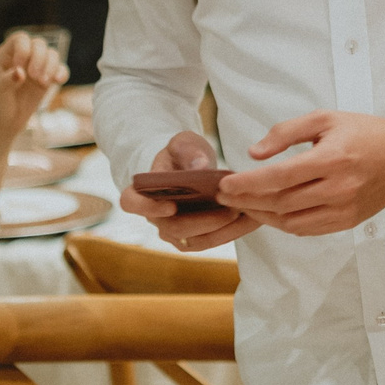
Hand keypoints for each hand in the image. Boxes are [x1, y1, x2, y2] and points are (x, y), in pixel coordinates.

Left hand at [0, 31, 67, 142]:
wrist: (1, 125)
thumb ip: (7, 81)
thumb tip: (20, 72)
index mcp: (5, 56)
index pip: (20, 39)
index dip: (24, 49)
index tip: (20, 67)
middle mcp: (22, 58)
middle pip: (39, 44)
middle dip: (40, 59)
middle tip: (35, 77)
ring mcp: (35, 68)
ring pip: (51, 54)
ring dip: (51, 66)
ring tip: (43, 83)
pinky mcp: (45, 81)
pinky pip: (59, 69)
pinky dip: (61, 73)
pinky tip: (58, 81)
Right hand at [120, 133, 258, 251]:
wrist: (190, 168)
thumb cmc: (181, 154)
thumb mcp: (184, 143)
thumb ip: (189, 152)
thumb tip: (199, 168)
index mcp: (143, 191)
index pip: (131, 203)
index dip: (147, 208)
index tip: (170, 206)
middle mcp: (155, 217)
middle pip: (173, 228)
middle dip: (204, 221)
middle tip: (231, 209)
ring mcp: (175, 232)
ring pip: (196, 241)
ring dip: (224, 230)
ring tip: (249, 214)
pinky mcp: (195, 238)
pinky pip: (212, 241)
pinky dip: (233, 232)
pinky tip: (253, 219)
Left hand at [216, 111, 384, 236]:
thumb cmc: (366, 133)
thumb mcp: (325, 119)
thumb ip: (286, 133)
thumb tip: (254, 153)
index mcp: (331, 159)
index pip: (279, 177)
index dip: (247, 184)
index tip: (225, 185)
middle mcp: (338, 188)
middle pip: (280, 202)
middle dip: (246, 201)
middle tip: (224, 197)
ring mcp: (344, 209)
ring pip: (291, 221)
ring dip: (262, 216)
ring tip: (243, 205)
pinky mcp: (348, 222)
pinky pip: (307, 229)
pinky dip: (284, 224)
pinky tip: (270, 214)